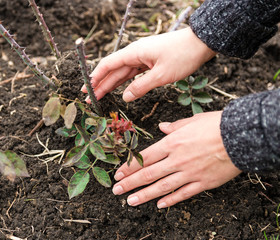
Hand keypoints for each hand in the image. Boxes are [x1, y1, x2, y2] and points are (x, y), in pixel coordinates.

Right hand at [82, 27, 215, 101]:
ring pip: (123, 73)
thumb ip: (141, 87)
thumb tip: (125, 97)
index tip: (86, 88)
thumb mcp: (161, 75)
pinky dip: (126, 82)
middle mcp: (135, 53)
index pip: (108, 64)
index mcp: (134, 52)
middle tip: (90, 98)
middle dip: (101, 84)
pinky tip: (120, 90)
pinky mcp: (150, 61)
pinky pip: (133, 73)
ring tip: (100, 96)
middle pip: (113, 70)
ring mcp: (143, 57)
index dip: (95, 77)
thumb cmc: (183, 56)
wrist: (202, 44)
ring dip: (111, 84)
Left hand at [112, 111, 241, 207]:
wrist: (241, 136)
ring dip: (144, 195)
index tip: (118, 174)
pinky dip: (170, 201)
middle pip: (148, 174)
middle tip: (116, 191)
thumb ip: (173, 127)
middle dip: (130, 183)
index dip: (129, 167)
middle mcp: (177, 160)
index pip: (144, 158)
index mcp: (172, 143)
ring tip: (130, 201)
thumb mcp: (191, 121)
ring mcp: (189, 173)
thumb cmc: (216, 125)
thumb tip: (161, 127)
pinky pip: (183, 194)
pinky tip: (159, 205)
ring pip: (162, 187)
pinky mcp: (203, 183)